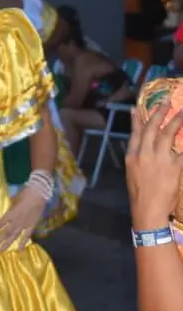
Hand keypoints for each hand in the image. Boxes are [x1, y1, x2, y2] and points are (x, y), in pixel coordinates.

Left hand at [0, 184, 45, 250]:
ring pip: (14, 236)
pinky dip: (23, 242)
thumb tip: (6, 211)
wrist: (39, 194)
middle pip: (5, 233)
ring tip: (1, 251)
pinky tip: (19, 249)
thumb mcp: (13, 200)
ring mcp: (24, 224)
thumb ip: (9, 208)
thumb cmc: (24, 194)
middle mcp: (16, 221)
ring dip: (7, 244)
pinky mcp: (32, 225)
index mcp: (10, 214)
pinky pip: (27, 235)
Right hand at [127, 99, 182, 228]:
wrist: (148, 209)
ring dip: (175, 121)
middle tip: (165, 102)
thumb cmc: (140, 193)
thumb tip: (145, 146)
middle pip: (152, 129)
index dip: (137, 119)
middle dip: (159, 113)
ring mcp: (160, 159)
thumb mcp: (133, 173)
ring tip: (181, 113)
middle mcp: (145, 154)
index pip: (136, 133)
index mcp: (132, 156)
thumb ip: (138, 157)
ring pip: (168, 134)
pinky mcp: (174, 166)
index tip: (138, 108)